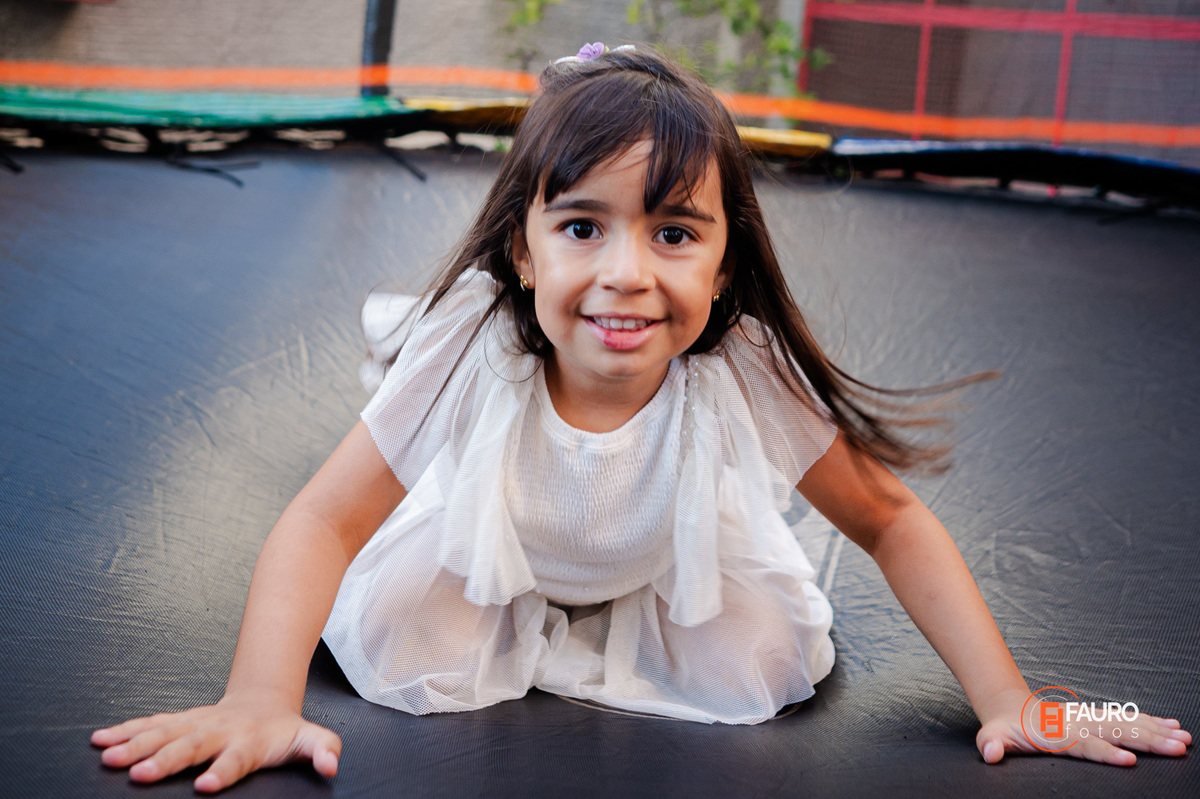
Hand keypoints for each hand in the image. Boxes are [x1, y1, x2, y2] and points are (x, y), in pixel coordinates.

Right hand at [91, 692, 340, 792]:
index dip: (223, 771)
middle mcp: (219, 730)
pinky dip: (125, 731)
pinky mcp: (179, 721)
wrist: (264, 701)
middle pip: (191, 745)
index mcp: (249, 741)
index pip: (237, 758)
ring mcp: (196, 723)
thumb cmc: (284, 731)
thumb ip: (323, 751)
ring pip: (164, 732)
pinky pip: (150, 725)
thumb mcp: (311, 739)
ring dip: (136, 744)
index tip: (206, 785)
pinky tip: (101, 741)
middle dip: (166, 760)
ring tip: (110, 758)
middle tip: (141, 775)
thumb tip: (332, 766)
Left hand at [975, 693, 1190, 765]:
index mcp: (1057, 733)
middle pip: (1116, 732)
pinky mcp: (1098, 718)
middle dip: (1147, 741)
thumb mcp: (993, 737)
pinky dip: (1152, 723)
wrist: (1011, 708)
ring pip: (1128, 724)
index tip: (1128, 760)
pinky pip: (1128, 720)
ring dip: (1157, 732)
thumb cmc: (1005, 729)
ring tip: (1184, 739)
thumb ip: (992, 745)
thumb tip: (989, 754)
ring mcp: (1090, 719)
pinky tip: (1173, 727)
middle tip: (1177, 748)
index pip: (1085, 744)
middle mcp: (1078, 723)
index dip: (1105, 752)